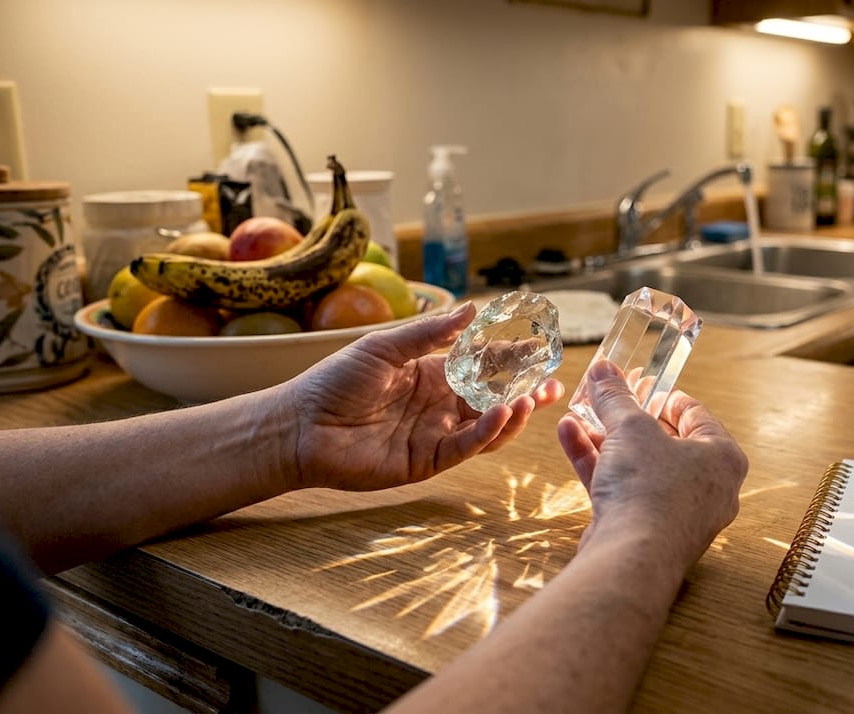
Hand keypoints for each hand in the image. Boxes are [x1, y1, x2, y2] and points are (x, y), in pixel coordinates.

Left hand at [280, 302, 562, 491]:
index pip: (482, 364)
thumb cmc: (335, 382)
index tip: (542, 348)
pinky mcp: (428, 461)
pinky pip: (466, 446)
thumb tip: (474, 309)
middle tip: (553, 384)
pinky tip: (502, 414)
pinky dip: (488, 431)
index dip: (512, 358)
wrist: (301, 427)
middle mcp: (440, 405)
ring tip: (532, 398)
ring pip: (487, 426)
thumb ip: (430, 333)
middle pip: (493, 397)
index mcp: (432, 373)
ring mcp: (436, 434)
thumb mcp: (384, 347)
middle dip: (525, 390)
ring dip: (513, 413)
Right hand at [556, 360, 747, 572]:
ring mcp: (675, 512)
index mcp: (722, 457)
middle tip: (606, 397)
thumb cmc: (649, 488)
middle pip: (663, 441)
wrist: (631, 557)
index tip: (639, 382)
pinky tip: (569, 435)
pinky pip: (622, 488)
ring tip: (577, 413)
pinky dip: (598, 463)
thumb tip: (603, 369)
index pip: (695, 415)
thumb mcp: (630, 428)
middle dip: (626, 418)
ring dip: (605, 438)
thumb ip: (615, 397)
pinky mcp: (644, 530)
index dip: (663, 394)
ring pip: (638, 466)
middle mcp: (706, 487)